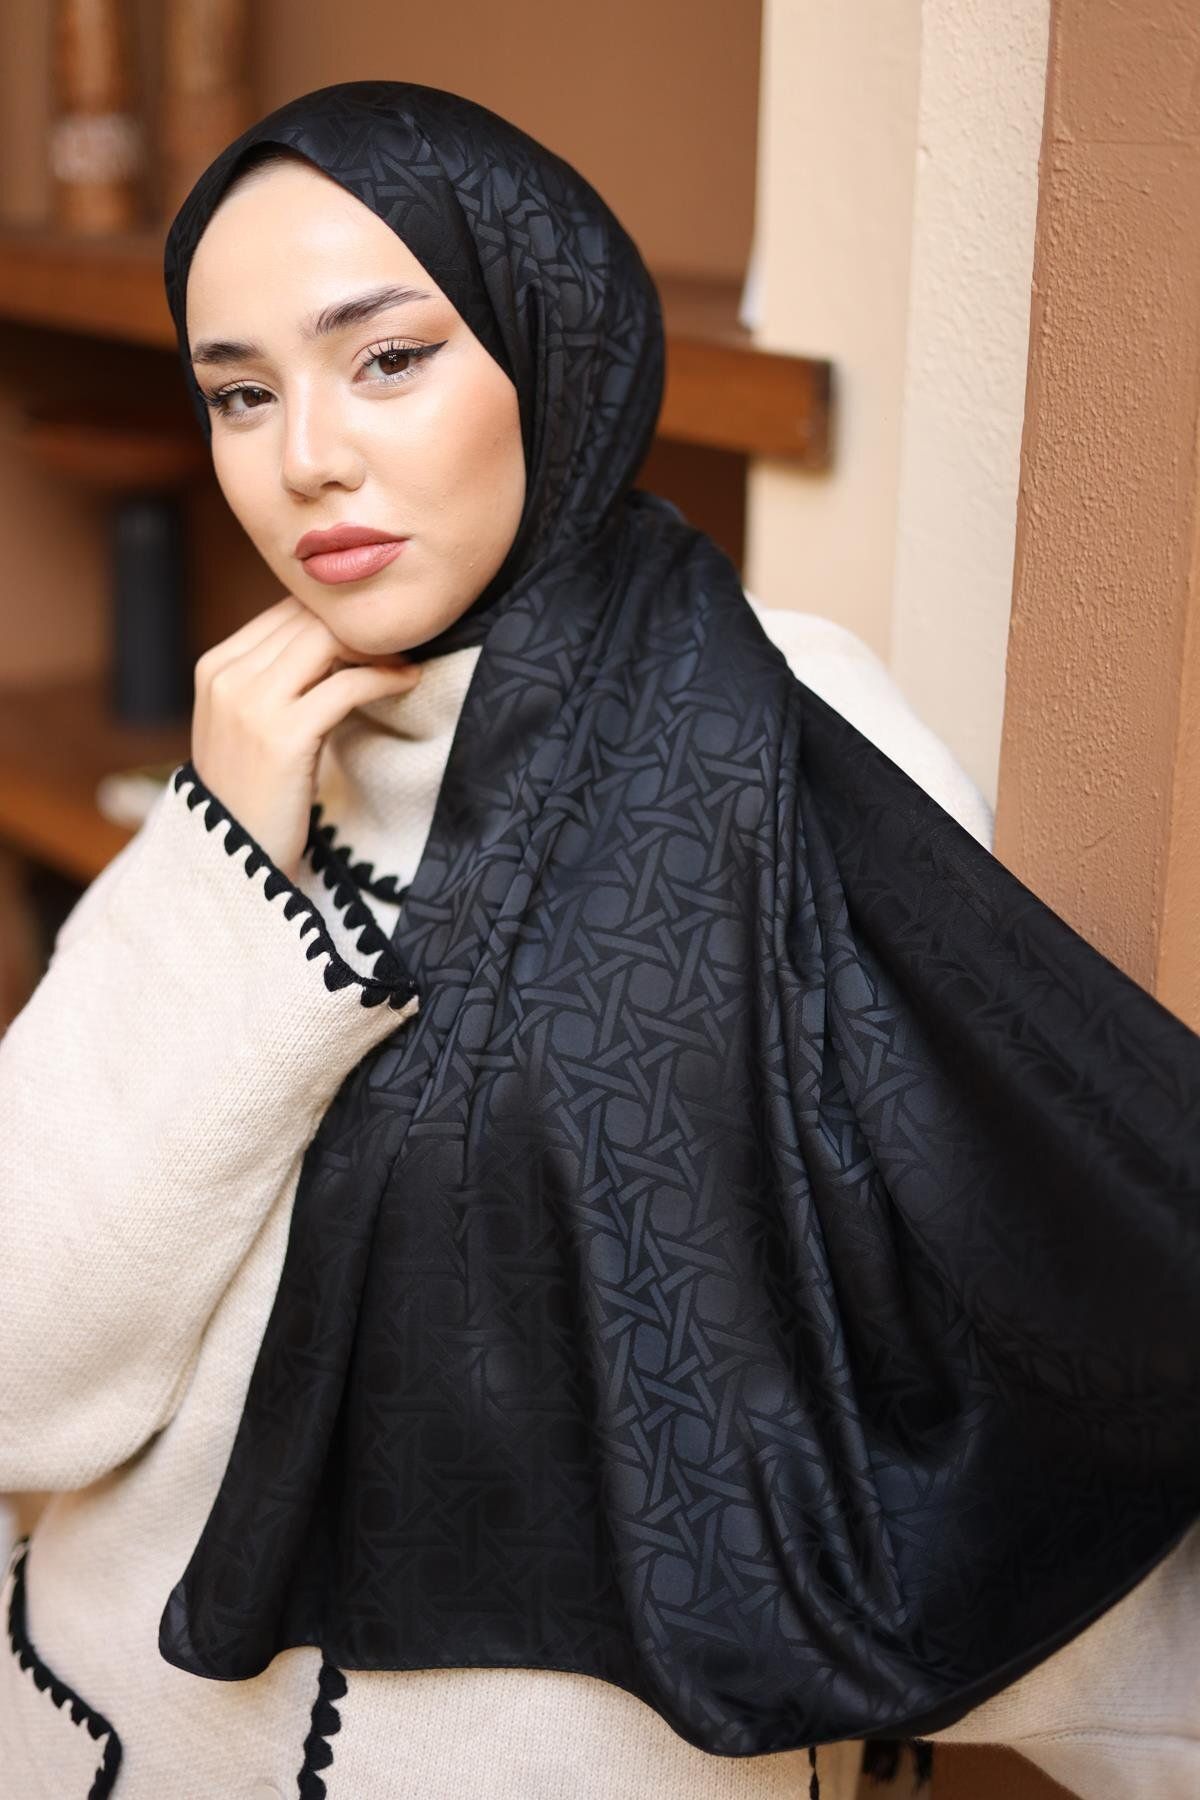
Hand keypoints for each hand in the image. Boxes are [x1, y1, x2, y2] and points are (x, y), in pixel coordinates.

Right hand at [190, 594, 422, 881]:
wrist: (236, 858)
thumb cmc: (252, 794)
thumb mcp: (247, 724)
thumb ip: (273, 679)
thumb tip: (332, 637)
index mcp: (214, 667)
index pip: (284, 612)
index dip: (335, 617)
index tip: (374, 633)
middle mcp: (227, 677)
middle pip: (307, 619)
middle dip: (359, 627)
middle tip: (401, 642)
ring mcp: (251, 704)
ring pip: (327, 641)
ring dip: (375, 647)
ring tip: (404, 660)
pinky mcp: (285, 734)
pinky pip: (348, 685)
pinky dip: (384, 677)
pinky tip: (406, 682)